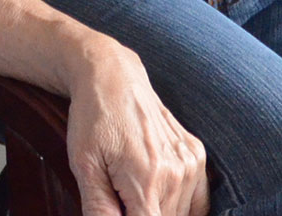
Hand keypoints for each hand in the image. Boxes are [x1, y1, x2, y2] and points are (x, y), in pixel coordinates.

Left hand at [62, 41, 209, 215]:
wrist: (112, 78)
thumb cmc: (93, 119)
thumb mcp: (84, 165)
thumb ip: (99, 208)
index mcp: (147, 180)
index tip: (120, 208)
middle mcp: (176, 174)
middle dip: (138, 213)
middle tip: (119, 194)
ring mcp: (191, 164)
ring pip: (179, 214)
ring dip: (157, 210)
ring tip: (132, 187)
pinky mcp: (197, 155)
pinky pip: (197, 200)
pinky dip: (180, 204)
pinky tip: (158, 193)